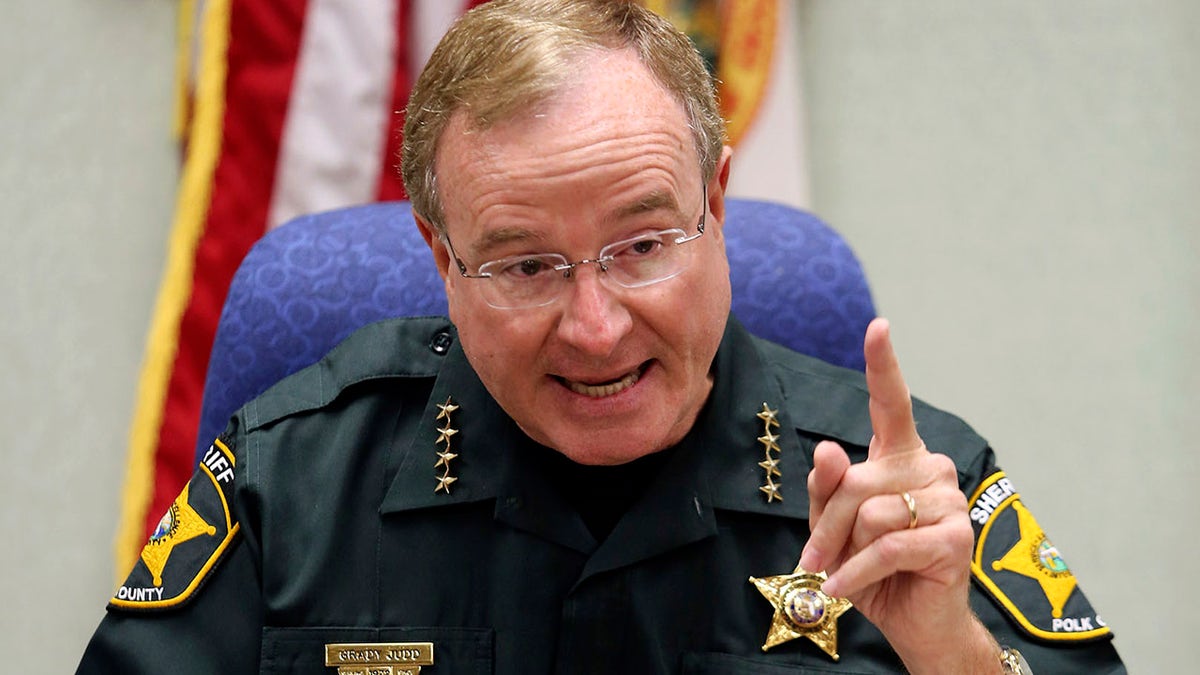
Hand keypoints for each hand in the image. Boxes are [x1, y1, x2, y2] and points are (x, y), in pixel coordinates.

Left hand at [798, 318, 995, 672]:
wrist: (911, 623)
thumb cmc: (870, 568)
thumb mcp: (833, 527)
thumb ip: (828, 488)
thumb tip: (829, 448)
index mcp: (900, 458)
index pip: (890, 404)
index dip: (883, 365)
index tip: (877, 326)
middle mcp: (930, 469)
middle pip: (856, 481)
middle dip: (827, 527)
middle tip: (817, 560)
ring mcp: (948, 500)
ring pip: (869, 513)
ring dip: (844, 551)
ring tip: (847, 573)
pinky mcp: (954, 536)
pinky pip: (886, 546)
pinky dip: (857, 573)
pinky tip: (845, 590)